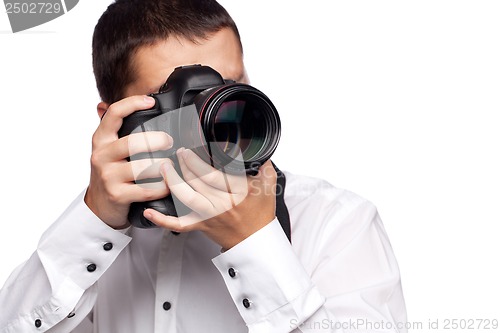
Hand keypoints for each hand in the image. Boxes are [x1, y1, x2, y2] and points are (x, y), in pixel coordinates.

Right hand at [85, 95, 172, 228]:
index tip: (151, 101)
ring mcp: (108, 176)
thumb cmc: (110, 174)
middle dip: (156, 140)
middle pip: (132, 142)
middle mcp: (101, 156)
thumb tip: (112, 103)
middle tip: (170, 141)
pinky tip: (169, 184)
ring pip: (142, 167)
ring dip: (163, 165)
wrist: (99, 207)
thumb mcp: (107, 149)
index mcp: (101, 140)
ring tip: (173, 164)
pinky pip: (147, 189)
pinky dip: (162, 186)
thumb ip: (113, 129)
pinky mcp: (117, 195)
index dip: (132, 103)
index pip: (113, 114)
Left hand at [144, 148, 276, 249]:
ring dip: (172, 181)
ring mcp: (210, 215)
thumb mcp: (269, 186)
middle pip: (197, 181)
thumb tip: (260, 148)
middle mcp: (223, 203)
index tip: (189, 149)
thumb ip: (264, 165)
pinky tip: (149, 212)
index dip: (197, 160)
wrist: (254, 240)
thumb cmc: (260, 213)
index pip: (214, 174)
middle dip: (183, 164)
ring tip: (164, 167)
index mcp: (239, 192)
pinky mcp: (201, 225)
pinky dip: (162, 220)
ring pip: (186, 197)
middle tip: (178, 152)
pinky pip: (179, 225)